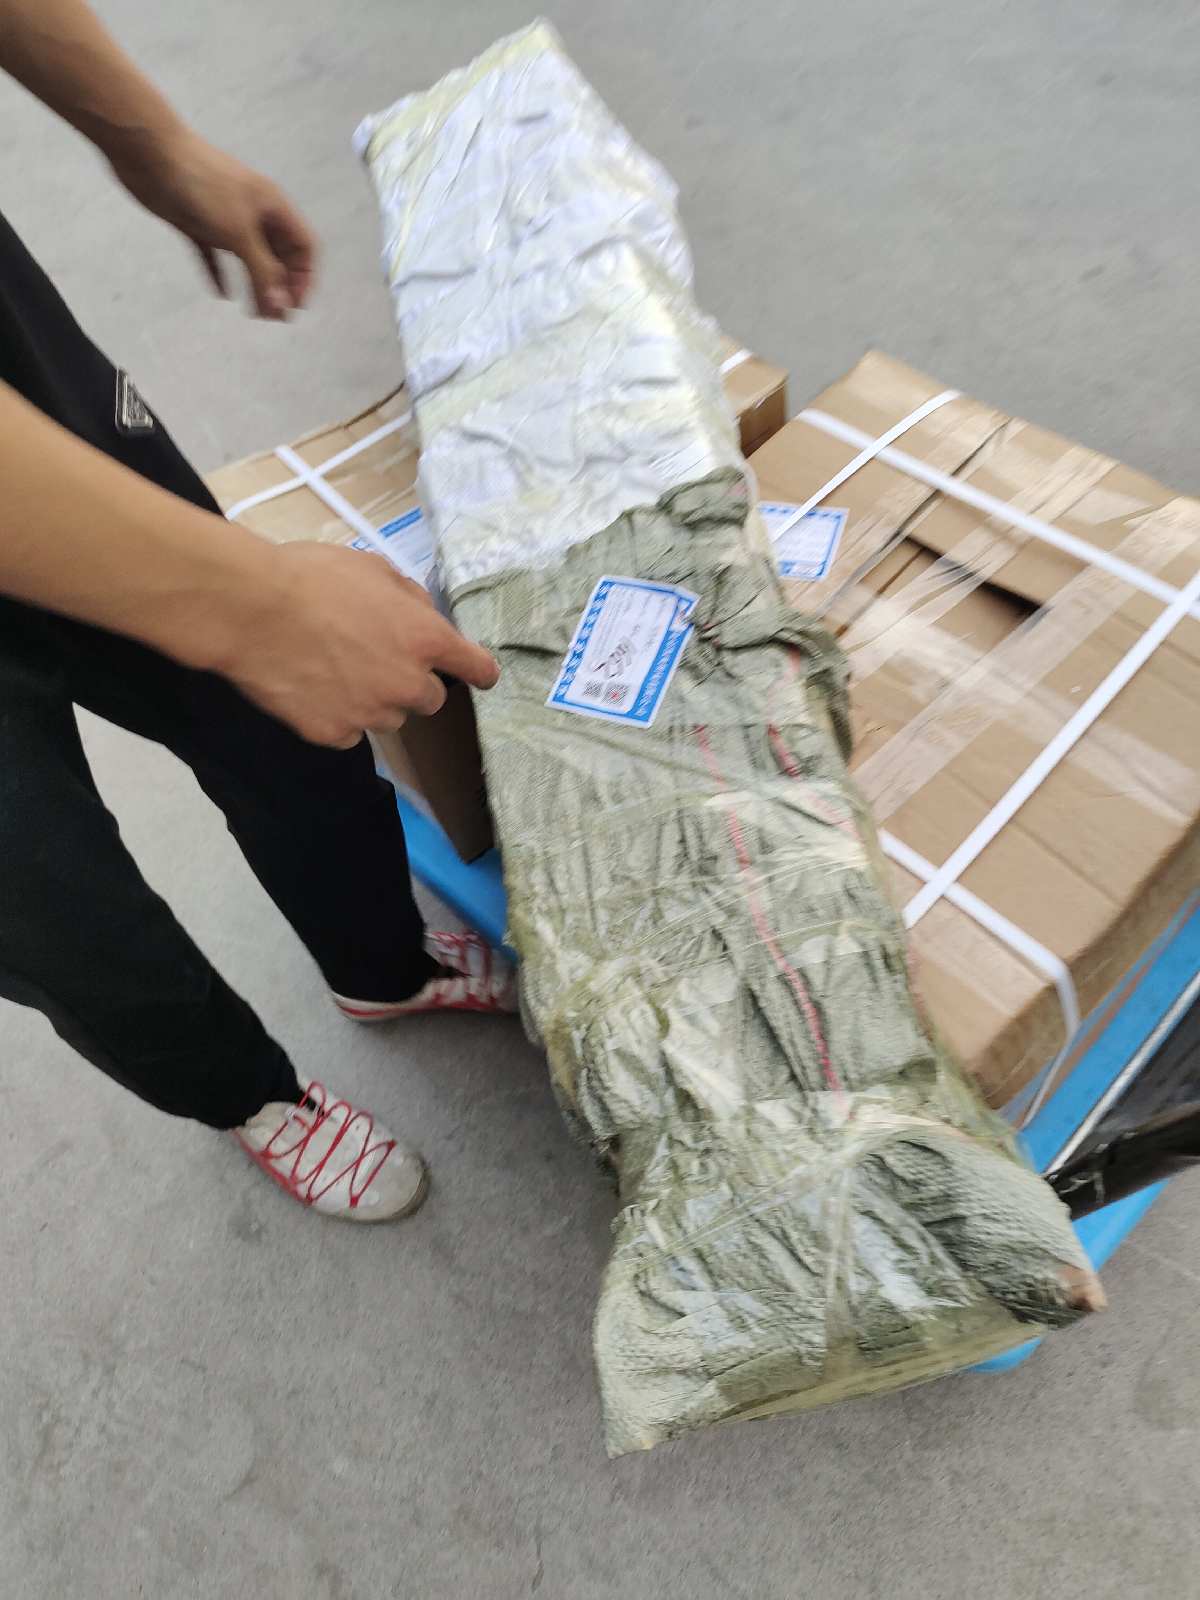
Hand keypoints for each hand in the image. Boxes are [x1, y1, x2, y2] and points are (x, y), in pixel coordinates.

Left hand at [110, 128, 315, 317]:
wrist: (150, 153)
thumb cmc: (202, 186)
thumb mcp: (238, 233)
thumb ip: (261, 271)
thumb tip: (281, 308)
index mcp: (272, 208)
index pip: (303, 246)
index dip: (304, 277)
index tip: (293, 306)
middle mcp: (254, 213)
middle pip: (278, 255)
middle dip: (280, 287)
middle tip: (273, 318)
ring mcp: (225, 218)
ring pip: (249, 258)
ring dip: (254, 285)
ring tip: (255, 313)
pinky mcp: (197, 222)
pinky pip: (215, 254)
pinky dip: (220, 273)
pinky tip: (221, 294)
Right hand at [220, 543, 499, 747]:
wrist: (250, 609)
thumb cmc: (311, 577)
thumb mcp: (372, 567)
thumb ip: (408, 597)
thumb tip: (423, 614)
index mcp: (426, 639)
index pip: (478, 669)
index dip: (479, 671)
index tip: (477, 675)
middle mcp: (408, 684)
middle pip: (430, 700)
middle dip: (411, 682)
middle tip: (373, 659)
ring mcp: (372, 714)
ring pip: (388, 717)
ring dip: (373, 700)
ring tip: (333, 670)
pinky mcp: (335, 734)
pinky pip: (349, 732)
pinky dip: (337, 716)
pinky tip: (311, 690)